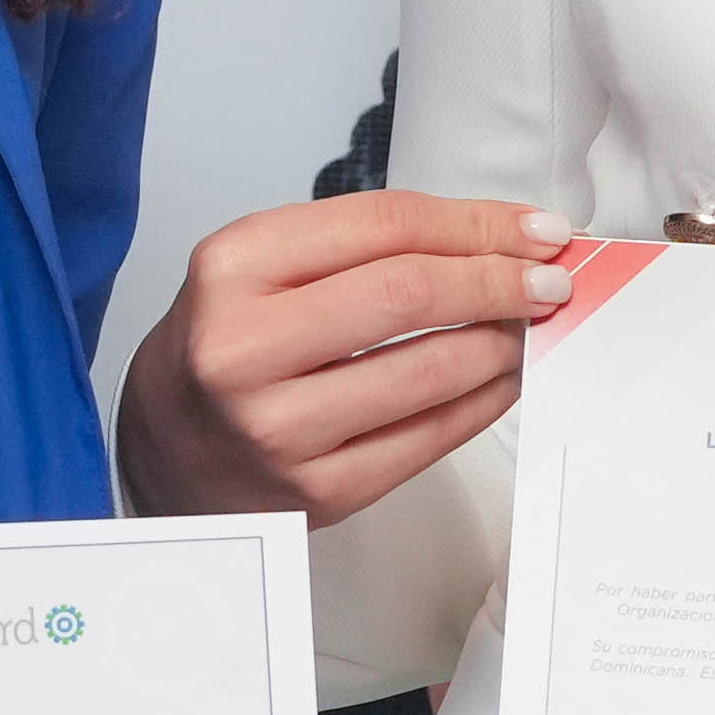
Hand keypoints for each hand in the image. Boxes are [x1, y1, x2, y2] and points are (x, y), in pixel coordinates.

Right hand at [121, 191, 562, 525]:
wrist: (164, 453)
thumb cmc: (224, 349)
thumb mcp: (259, 269)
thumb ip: (360, 246)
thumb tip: (492, 240)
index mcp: (233, 268)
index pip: (383, 226)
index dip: (476, 224)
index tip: (536, 230)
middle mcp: (245, 346)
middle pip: (409, 293)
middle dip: (500, 281)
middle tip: (550, 280)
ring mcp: (280, 426)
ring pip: (430, 369)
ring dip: (501, 344)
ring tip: (525, 329)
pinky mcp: (317, 489)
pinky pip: (428, 438)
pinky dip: (481, 402)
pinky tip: (500, 380)